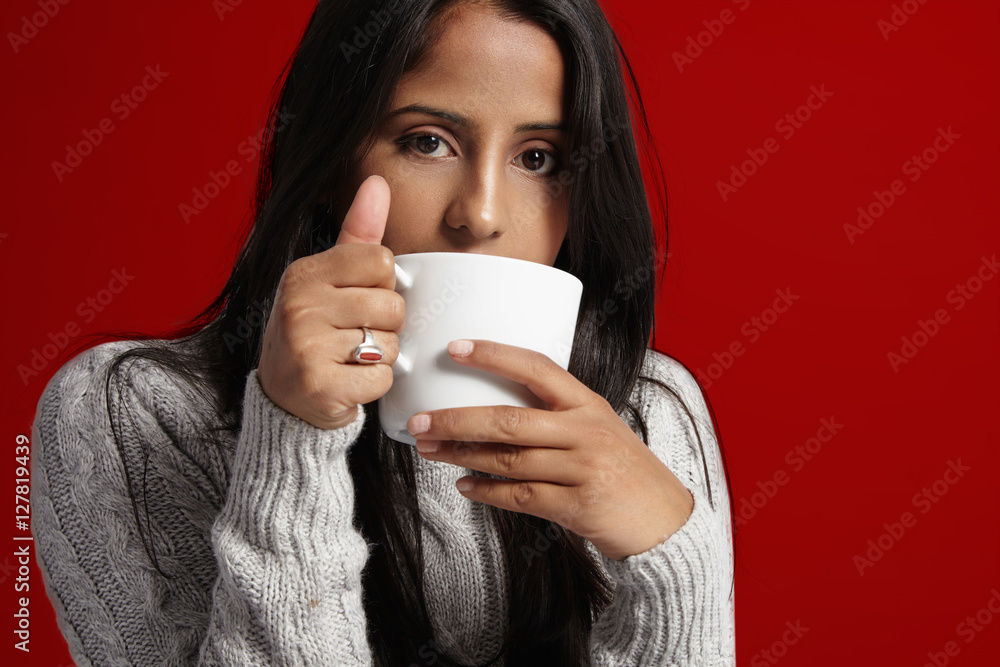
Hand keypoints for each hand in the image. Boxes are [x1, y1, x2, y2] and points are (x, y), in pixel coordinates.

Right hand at [257, 175, 403, 428]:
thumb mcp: (328, 278)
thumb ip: (358, 233)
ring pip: (390, 344)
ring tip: (350, 358)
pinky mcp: (319, 386)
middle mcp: (299, 306)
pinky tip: (349, 382)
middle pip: (392, 304)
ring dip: (381, 357)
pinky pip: (381, 378)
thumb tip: (377, 183)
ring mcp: (306, 347)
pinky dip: (374, 385)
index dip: (382, 284)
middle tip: (354, 335)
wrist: (285, 398)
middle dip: (385, 325)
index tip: (358, 299)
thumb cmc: (315, 332)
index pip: (381, 260)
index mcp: (303, 273)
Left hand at [406, 340, 694, 560]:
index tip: (455, 348)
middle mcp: (585, 432)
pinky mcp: (577, 506)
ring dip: (462, 456)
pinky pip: (520, 497)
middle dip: (456, 420)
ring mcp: (582, 470)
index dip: (494, 355)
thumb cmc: (623, 471)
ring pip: (508, 460)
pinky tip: (464, 486)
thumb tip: (491, 408)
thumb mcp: (599, 429)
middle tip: (419, 421)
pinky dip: (486, 492)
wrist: (664, 521)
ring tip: (430, 450)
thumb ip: (556, 417)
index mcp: (588, 404)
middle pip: (509, 420)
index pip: (537, 367)